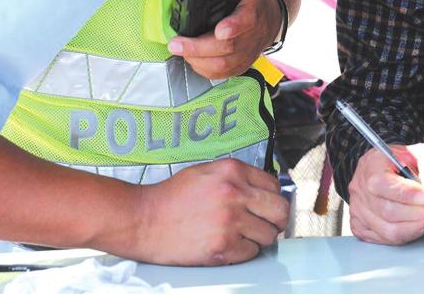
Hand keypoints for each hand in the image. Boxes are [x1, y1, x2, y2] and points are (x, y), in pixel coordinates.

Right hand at [134, 158, 288, 264]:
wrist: (143, 219)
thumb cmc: (172, 197)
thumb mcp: (207, 172)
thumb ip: (237, 177)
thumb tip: (264, 189)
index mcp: (232, 171)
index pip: (275, 185)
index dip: (272, 198)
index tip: (268, 206)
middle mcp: (235, 193)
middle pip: (280, 210)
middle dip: (276, 219)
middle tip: (267, 224)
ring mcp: (230, 221)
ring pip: (268, 235)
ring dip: (258, 238)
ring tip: (241, 235)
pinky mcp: (222, 246)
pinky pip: (251, 253)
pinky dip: (243, 252)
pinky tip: (228, 244)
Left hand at [168, 0, 279, 78]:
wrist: (271, 17)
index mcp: (253, 8)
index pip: (247, 19)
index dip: (233, 26)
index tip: (220, 30)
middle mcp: (253, 34)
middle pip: (228, 47)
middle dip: (198, 47)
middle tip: (176, 43)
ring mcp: (249, 52)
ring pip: (224, 64)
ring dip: (197, 60)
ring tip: (180, 50)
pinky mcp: (244, 64)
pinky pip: (223, 74)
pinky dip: (204, 70)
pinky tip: (193, 60)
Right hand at [347, 143, 423, 244]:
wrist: (393, 170)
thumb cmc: (406, 162)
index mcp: (371, 164)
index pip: (382, 183)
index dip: (408, 194)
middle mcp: (360, 188)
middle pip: (387, 210)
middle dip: (416, 213)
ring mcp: (357, 209)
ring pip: (387, 230)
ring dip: (413, 227)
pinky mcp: (360, 227)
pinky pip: (385, 240)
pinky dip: (405, 235)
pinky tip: (413, 224)